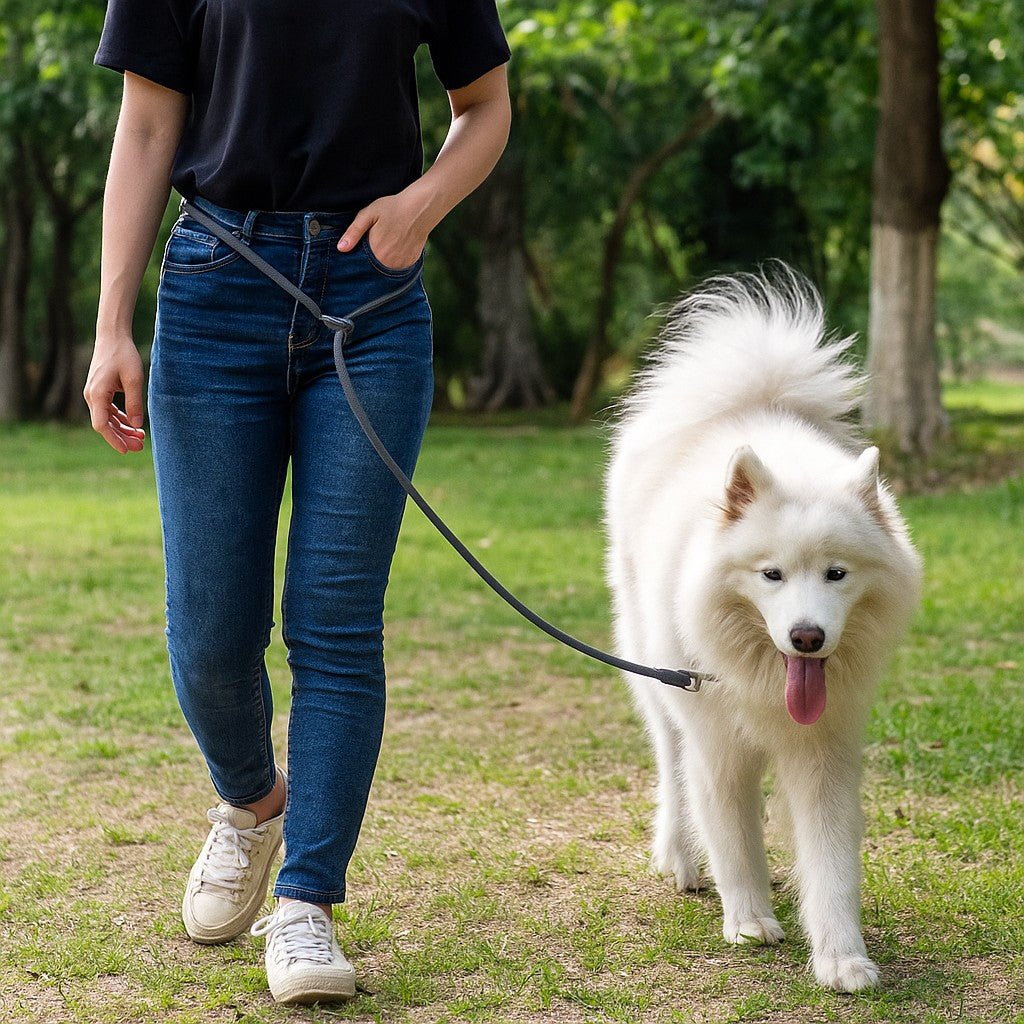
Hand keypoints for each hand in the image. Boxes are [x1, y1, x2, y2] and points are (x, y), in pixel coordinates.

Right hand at [83, 333, 146, 454]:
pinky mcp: (99, 392)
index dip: (113, 439)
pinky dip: (120, 419)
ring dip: (122, 430)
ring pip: (107, 419)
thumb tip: (136, 426)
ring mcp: (94, 394)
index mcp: (97, 394)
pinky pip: (108, 411)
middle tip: (140, 447)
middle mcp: (91, 396)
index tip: (126, 450)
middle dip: (121, 438)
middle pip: (104, 425)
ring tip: (140, 438)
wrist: (112, 337)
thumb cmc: (123, 355)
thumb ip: (135, 403)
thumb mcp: (134, 379)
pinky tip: (133, 425)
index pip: (101, 425)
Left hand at [337, 192, 428, 269]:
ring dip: (383, 262)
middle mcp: (388, 263)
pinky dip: (395, 260)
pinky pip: (398, 267)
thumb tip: (341, 248)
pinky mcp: (411, 263)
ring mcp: (401, 265)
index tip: (360, 249)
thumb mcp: (368, 214)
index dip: (359, 259)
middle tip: (376, 243)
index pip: (361, 265)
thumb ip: (353, 232)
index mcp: (375, 253)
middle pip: (373, 268)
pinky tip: (396, 247)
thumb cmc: (393, 208)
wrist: (420, 208)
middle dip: (370, 260)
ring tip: (386, 244)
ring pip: (386, 269)